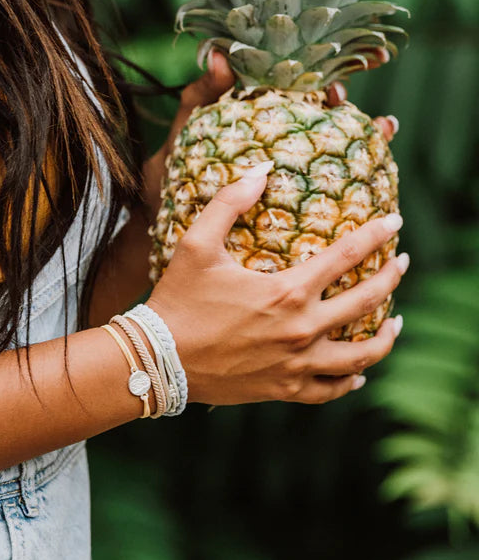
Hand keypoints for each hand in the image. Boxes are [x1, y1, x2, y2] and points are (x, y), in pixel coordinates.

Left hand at [142, 55, 398, 216]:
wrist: (160, 229)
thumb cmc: (169, 179)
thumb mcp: (183, 135)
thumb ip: (200, 98)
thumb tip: (222, 56)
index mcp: (254, 126)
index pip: (295, 97)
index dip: (320, 84)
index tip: (335, 86)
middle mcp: (275, 151)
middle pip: (322, 124)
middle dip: (348, 112)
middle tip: (360, 109)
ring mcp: (283, 183)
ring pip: (331, 157)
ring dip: (363, 140)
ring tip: (385, 130)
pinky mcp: (286, 213)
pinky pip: (321, 199)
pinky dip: (351, 188)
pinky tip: (374, 184)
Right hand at [147, 168, 407, 405]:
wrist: (157, 361)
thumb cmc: (178, 299)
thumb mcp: (196, 244)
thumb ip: (229, 202)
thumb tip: (261, 169)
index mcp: (286, 291)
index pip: (348, 255)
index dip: (377, 235)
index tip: (395, 223)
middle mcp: (301, 329)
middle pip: (366, 302)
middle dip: (391, 278)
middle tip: (402, 263)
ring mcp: (296, 364)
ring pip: (361, 355)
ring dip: (385, 337)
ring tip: (396, 324)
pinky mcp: (284, 389)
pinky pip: (330, 390)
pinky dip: (350, 381)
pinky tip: (359, 373)